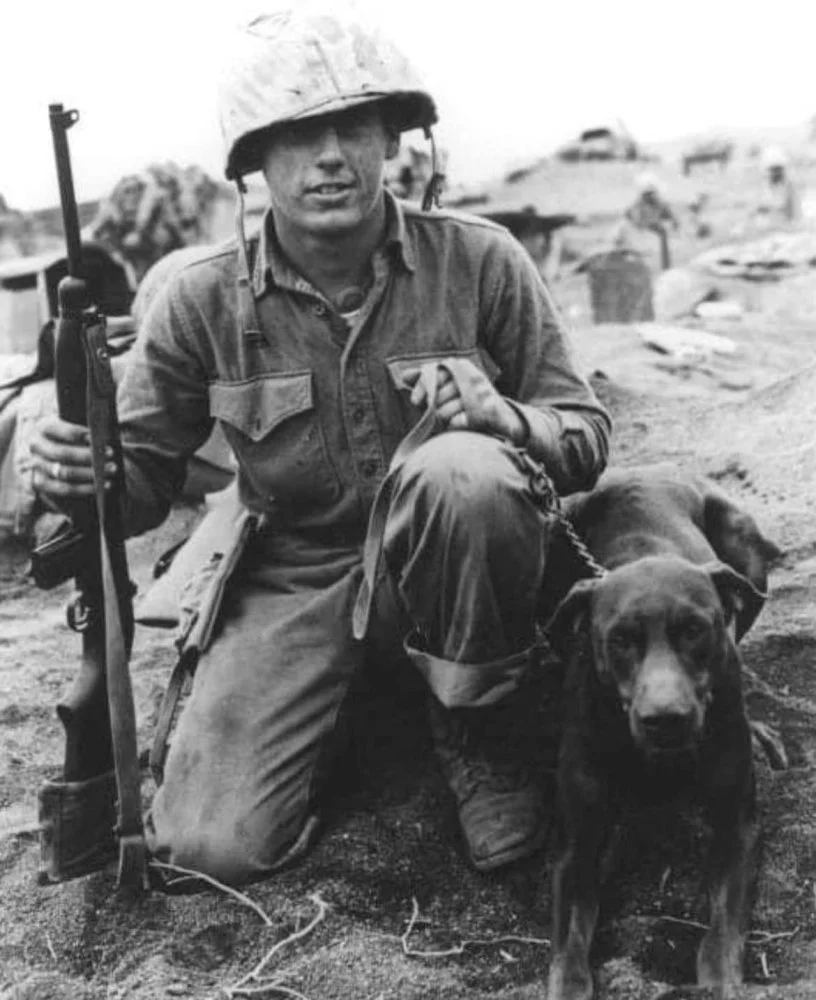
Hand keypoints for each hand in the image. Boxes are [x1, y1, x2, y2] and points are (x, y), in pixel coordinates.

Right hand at [30, 416, 116, 499]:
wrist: (58, 457)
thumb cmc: (75, 440)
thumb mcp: (78, 431)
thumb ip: (92, 435)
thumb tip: (112, 442)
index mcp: (45, 427)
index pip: (59, 429)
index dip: (77, 434)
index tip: (96, 438)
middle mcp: (36, 446)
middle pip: (63, 453)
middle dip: (89, 456)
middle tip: (111, 456)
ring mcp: (37, 466)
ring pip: (65, 472)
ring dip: (90, 473)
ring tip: (111, 471)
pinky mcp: (41, 484)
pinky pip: (64, 489)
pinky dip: (85, 488)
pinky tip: (101, 487)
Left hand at [403, 360, 525, 442]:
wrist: (503, 418)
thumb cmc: (470, 401)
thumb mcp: (451, 386)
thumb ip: (428, 380)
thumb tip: (403, 376)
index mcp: (463, 367)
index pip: (435, 373)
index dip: (422, 387)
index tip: (414, 401)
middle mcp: (472, 377)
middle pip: (437, 396)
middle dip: (436, 408)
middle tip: (445, 412)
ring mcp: (481, 394)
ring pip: (444, 411)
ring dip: (446, 419)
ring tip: (455, 417)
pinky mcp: (487, 412)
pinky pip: (457, 422)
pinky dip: (457, 425)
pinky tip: (463, 422)